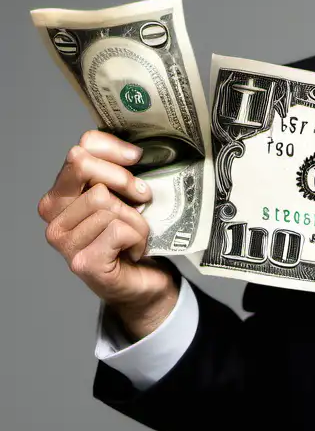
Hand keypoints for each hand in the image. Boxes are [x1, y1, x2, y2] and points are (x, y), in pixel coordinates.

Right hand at [38, 130, 178, 339]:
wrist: (144, 281)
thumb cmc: (132, 236)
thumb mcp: (125, 196)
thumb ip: (116, 171)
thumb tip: (131, 150)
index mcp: (61, 193)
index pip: (82, 149)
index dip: (114, 149)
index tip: (136, 158)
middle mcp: (53, 215)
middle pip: (92, 175)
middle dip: (127, 184)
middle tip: (142, 200)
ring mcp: (64, 241)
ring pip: (109, 205)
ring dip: (136, 220)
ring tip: (135, 234)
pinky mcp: (82, 262)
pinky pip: (119, 231)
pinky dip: (138, 238)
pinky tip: (133, 250)